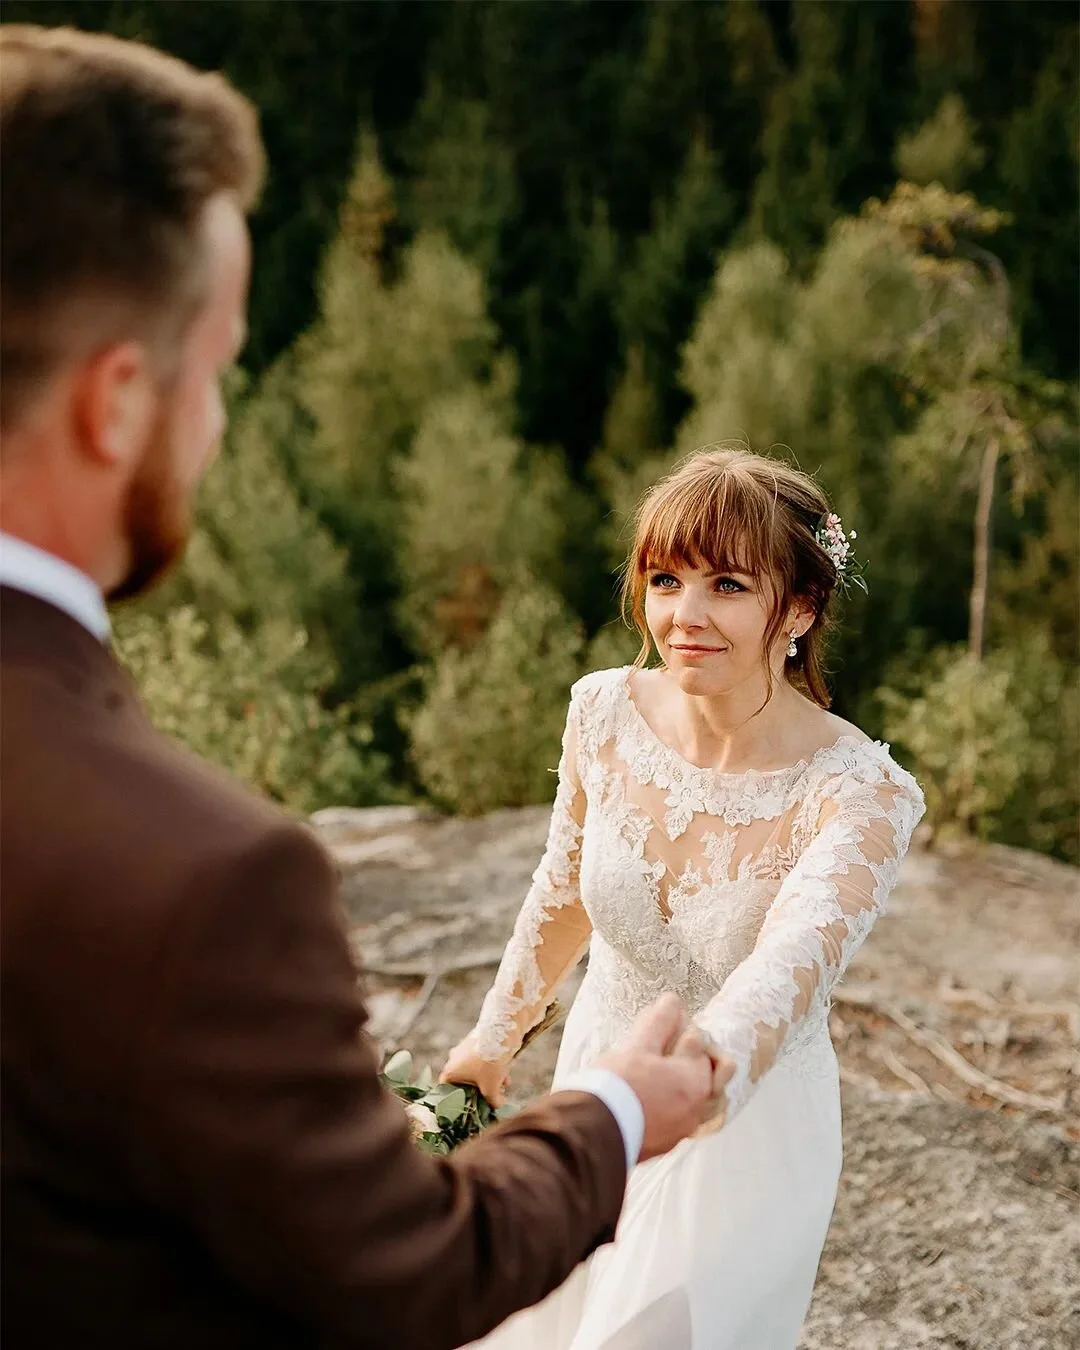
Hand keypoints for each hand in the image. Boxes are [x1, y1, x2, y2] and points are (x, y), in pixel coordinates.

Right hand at [439, 1035, 510, 1108]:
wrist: (501, 1032)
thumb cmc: (490, 1063)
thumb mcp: (492, 1088)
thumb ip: (493, 1102)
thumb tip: (496, 1105)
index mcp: (450, 1071)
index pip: (447, 1091)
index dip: (459, 1102)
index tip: (471, 1107)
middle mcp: (453, 1059)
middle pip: (465, 1082)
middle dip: (481, 1090)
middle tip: (493, 1096)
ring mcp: (464, 1049)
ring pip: (476, 1071)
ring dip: (490, 1080)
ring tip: (504, 1085)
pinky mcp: (476, 1042)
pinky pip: (482, 1060)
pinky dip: (493, 1068)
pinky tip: (506, 1074)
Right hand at [595, 994, 732, 1161]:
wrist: (592, 1134)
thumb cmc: (617, 1086)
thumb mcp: (638, 1046)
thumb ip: (661, 1022)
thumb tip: (673, 1001)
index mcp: (696, 1081)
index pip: (700, 1041)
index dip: (679, 1028)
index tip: (660, 1025)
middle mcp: (697, 1108)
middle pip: (709, 1073)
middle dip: (690, 1056)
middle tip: (661, 1048)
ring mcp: (682, 1129)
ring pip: (697, 1098)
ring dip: (683, 1082)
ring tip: (656, 1072)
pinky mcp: (665, 1143)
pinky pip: (679, 1118)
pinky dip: (671, 1104)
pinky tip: (649, 1097)